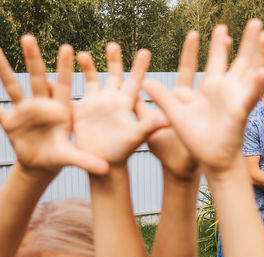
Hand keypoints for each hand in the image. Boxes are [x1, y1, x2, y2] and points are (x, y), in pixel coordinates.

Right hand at [0, 35, 107, 176]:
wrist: (42, 165)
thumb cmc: (61, 156)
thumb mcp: (74, 157)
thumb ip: (87, 161)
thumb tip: (105, 170)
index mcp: (61, 109)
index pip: (64, 84)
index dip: (65, 68)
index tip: (68, 47)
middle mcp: (43, 105)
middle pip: (38, 78)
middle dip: (33, 59)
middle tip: (29, 37)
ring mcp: (25, 111)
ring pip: (14, 87)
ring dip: (4, 70)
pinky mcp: (11, 120)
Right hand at [73, 43, 167, 164]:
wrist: (105, 163)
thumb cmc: (123, 152)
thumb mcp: (136, 137)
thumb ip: (149, 126)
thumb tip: (166, 121)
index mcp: (126, 104)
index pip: (135, 81)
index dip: (139, 66)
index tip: (145, 51)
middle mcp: (111, 100)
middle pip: (114, 74)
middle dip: (114, 59)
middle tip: (113, 44)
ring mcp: (96, 104)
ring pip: (93, 79)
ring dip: (88, 66)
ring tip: (82, 53)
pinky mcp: (81, 111)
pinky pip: (73, 94)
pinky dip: (65, 85)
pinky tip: (56, 74)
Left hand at [143, 19, 263, 171]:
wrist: (203, 163)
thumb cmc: (189, 142)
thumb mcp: (171, 115)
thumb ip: (160, 97)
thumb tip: (144, 81)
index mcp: (205, 90)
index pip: (208, 62)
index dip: (208, 46)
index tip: (208, 29)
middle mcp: (223, 92)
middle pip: (237, 60)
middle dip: (246, 42)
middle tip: (254, 21)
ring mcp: (234, 100)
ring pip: (249, 71)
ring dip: (258, 52)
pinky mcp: (239, 113)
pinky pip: (249, 96)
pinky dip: (255, 84)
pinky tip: (262, 70)